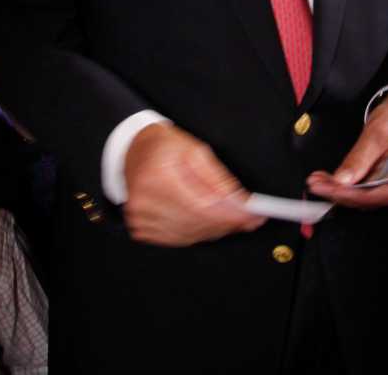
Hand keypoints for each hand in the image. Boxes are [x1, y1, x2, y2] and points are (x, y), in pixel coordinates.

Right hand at [123, 123, 264, 246]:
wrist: (134, 150)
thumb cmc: (165, 147)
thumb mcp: (196, 150)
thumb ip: (219, 179)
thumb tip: (241, 202)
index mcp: (158, 176)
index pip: (201, 206)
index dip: (230, 215)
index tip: (253, 216)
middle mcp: (145, 201)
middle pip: (196, 223)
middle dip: (228, 222)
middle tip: (251, 219)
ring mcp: (140, 217)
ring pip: (189, 235)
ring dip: (215, 230)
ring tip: (233, 219)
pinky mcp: (141, 228)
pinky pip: (178, 239)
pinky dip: (198, 233)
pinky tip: (210, 223)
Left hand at [305, 90, 387, 207]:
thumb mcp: (377, 131)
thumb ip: (360, 158)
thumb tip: (342, 180)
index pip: (386, 193)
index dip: (356, 196)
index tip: (332, 190)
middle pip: (376, 198)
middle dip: (344, 194)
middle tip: (319, 185)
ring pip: (370, 196)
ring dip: (343, 191)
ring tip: (321, 182)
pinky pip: (369, 190)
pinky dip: (349, 187)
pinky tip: (332, 182)